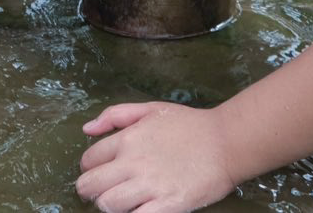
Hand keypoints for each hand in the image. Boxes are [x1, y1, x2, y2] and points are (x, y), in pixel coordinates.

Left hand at [78, 103, 236, 212]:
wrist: (226, 142)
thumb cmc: (190, 125)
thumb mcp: (151, 110)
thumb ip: (116, 115)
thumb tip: (87, 129)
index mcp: (127, 139)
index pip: (88, 161)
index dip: (90, 170)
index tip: (100, 174)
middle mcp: (133, 162)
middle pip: (90, 186)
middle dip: (91, 192)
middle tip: (103, 192)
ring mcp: (149, 185)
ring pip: (107, 205)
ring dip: (109, 207)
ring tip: (121, 204)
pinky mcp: (167, 205)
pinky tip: (138, 210)